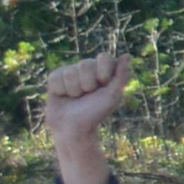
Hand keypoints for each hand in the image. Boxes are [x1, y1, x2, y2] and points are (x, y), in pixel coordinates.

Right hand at [39, 48, 128, 183]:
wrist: (73, 128)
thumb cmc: (95, 113)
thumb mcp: (112, 96)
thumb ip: (121, 76)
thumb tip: (127, 55)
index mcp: (104, 71)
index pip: (104, 57)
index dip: (103, 72)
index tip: (103, 85)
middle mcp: (88, 68)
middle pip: (86, 64)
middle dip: (88, 84)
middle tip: (88, 95)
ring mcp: (71, 72)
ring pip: (70, 72)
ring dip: (74, 89)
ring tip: (76, 97)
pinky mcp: (56, 78)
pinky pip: (56, 77)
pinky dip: (61, 90)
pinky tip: (64, 96)